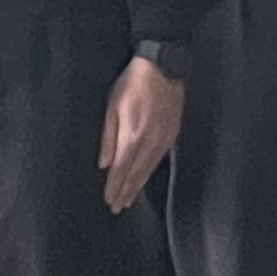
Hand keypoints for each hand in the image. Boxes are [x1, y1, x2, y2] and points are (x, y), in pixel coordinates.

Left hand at [99, 56, 183, 212]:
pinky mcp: (172, 135)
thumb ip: (108, 137)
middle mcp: (150, 142)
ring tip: (129, 198)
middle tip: (118, 207)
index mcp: (133, 136)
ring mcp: (164, 139)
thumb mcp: (112, 106)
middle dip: (126, 192)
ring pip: (149, 170)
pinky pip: (159, 160)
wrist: (163, 68)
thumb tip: (104, 164)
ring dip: (138, 186)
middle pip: (136, 174)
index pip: (121, 170)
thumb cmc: (132, 83)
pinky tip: (144, 177)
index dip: (114, 187)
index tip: (109, 201)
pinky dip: (149, 173)